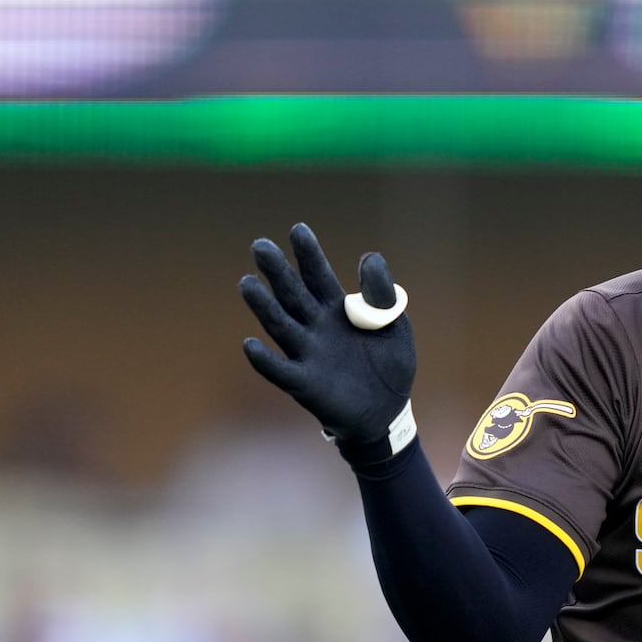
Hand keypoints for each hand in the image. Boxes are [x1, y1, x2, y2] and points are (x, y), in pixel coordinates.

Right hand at [239, 224, 415, 455]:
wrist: (387, 411)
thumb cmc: (388, 365)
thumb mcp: (393, 325)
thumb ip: (381, 294)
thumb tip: (370, 256)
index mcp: (338, 309)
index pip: (319, 276)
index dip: (309, 254)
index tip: (297, 229)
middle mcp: (316, 327)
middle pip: (293, 294)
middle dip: (278, 271)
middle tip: (260, 246)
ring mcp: (307, 354)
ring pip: (281, 326)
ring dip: (264, 307)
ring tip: (247, 283)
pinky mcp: (304, 383)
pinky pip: (280, 371)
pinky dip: (265, 360)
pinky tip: (250, 345)